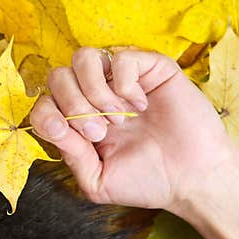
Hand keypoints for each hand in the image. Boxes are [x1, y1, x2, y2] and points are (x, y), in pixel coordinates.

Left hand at [29, 46, 238, 210]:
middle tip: (99, 132)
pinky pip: (121, 57)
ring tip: (117, 117)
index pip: (44, 101)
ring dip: (93, 90)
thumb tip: (53, 124)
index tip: (64, 132)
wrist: (194, 180)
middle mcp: (96, 96)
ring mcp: (122, 80)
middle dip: (72, 104)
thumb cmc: (148, 181)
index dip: (46, 114)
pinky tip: (140, 105)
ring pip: (83, 58)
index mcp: (79, 121)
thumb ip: (71, 155)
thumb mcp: (97, 180)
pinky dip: (125, 83)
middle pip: (58, 75)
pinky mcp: (150, 68)